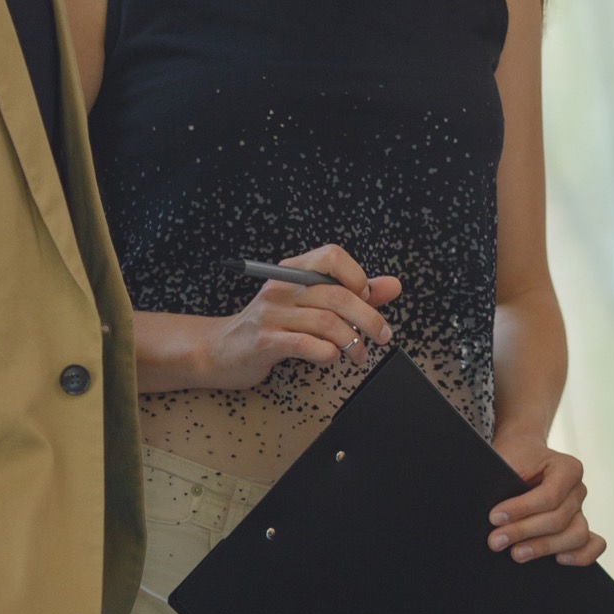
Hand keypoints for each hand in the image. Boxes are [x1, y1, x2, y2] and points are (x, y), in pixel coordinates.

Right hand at [138, 244, 400, 391]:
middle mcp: (282, 287)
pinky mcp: (264, 342)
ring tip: (359, 356)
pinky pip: (306, 345)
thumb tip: (393, 285)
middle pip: (338, 296)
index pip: (332, 255)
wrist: (220, 350)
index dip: (356, 275)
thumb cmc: (272, 326)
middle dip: (369, 319)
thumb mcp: (310, 304)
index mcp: (293, 270)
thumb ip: (353, 293)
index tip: (367, 297)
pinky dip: (327, 354)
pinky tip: (330, 359)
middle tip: (381, 336)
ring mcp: (271, 314)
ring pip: (328, 323)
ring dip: (353, 343)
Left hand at [489, 431, 604, 565]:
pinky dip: (580, 556)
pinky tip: (557, 560)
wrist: (523, 457)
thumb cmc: (515, 459)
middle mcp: (577, 490)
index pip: (550, 495)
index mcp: (567, 468)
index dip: (522, 509)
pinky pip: (593, 545)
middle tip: (495, 540)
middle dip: (524, 532)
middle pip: (559, 519)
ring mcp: (580, 511)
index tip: (495, 517)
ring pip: (576, 536)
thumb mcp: (507, 461)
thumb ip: (504, 484)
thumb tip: (495, 518)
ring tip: (516, 553)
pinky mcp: (577, 527)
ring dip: (544, 547)